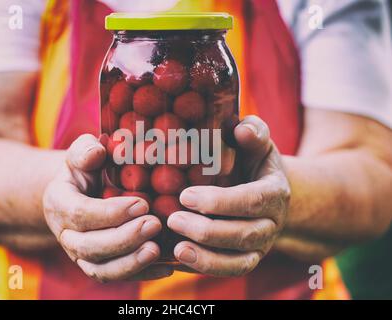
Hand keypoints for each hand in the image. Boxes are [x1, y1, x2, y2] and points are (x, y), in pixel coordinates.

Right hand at [43, 134, 170, 281]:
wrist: (81, 193)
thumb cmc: (86, 170)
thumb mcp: (82, 154)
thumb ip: (85, 150)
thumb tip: (97, 152)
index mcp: (59, 203)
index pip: (80, 213)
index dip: (110, 212)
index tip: (141, 203)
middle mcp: (66, 234)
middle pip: (89, 246)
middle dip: (124, 238)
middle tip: (154, 224)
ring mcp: (80, 254)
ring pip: (100, 269)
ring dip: (130, 262)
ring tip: (157, 249)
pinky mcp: (98, 265)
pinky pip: (116, 277)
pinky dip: (140, 274)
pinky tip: (165, 267)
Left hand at [168, 116, 289, 276]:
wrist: (264, 190)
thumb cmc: (253, 162)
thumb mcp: (257, 143)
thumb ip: (254, 132)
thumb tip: (241, 128)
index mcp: (274, 192)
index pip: (252, 201)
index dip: (220, 202)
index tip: (186, 196)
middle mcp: (272, 223)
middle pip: (244, 234)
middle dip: (207, 231)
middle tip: (173, 219)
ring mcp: (262, 245)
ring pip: (240, 261)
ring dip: (207, 257)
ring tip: (176, 248)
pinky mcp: (249, 259)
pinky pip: (232, 271)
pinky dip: (207, 269)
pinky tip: (181, 260)